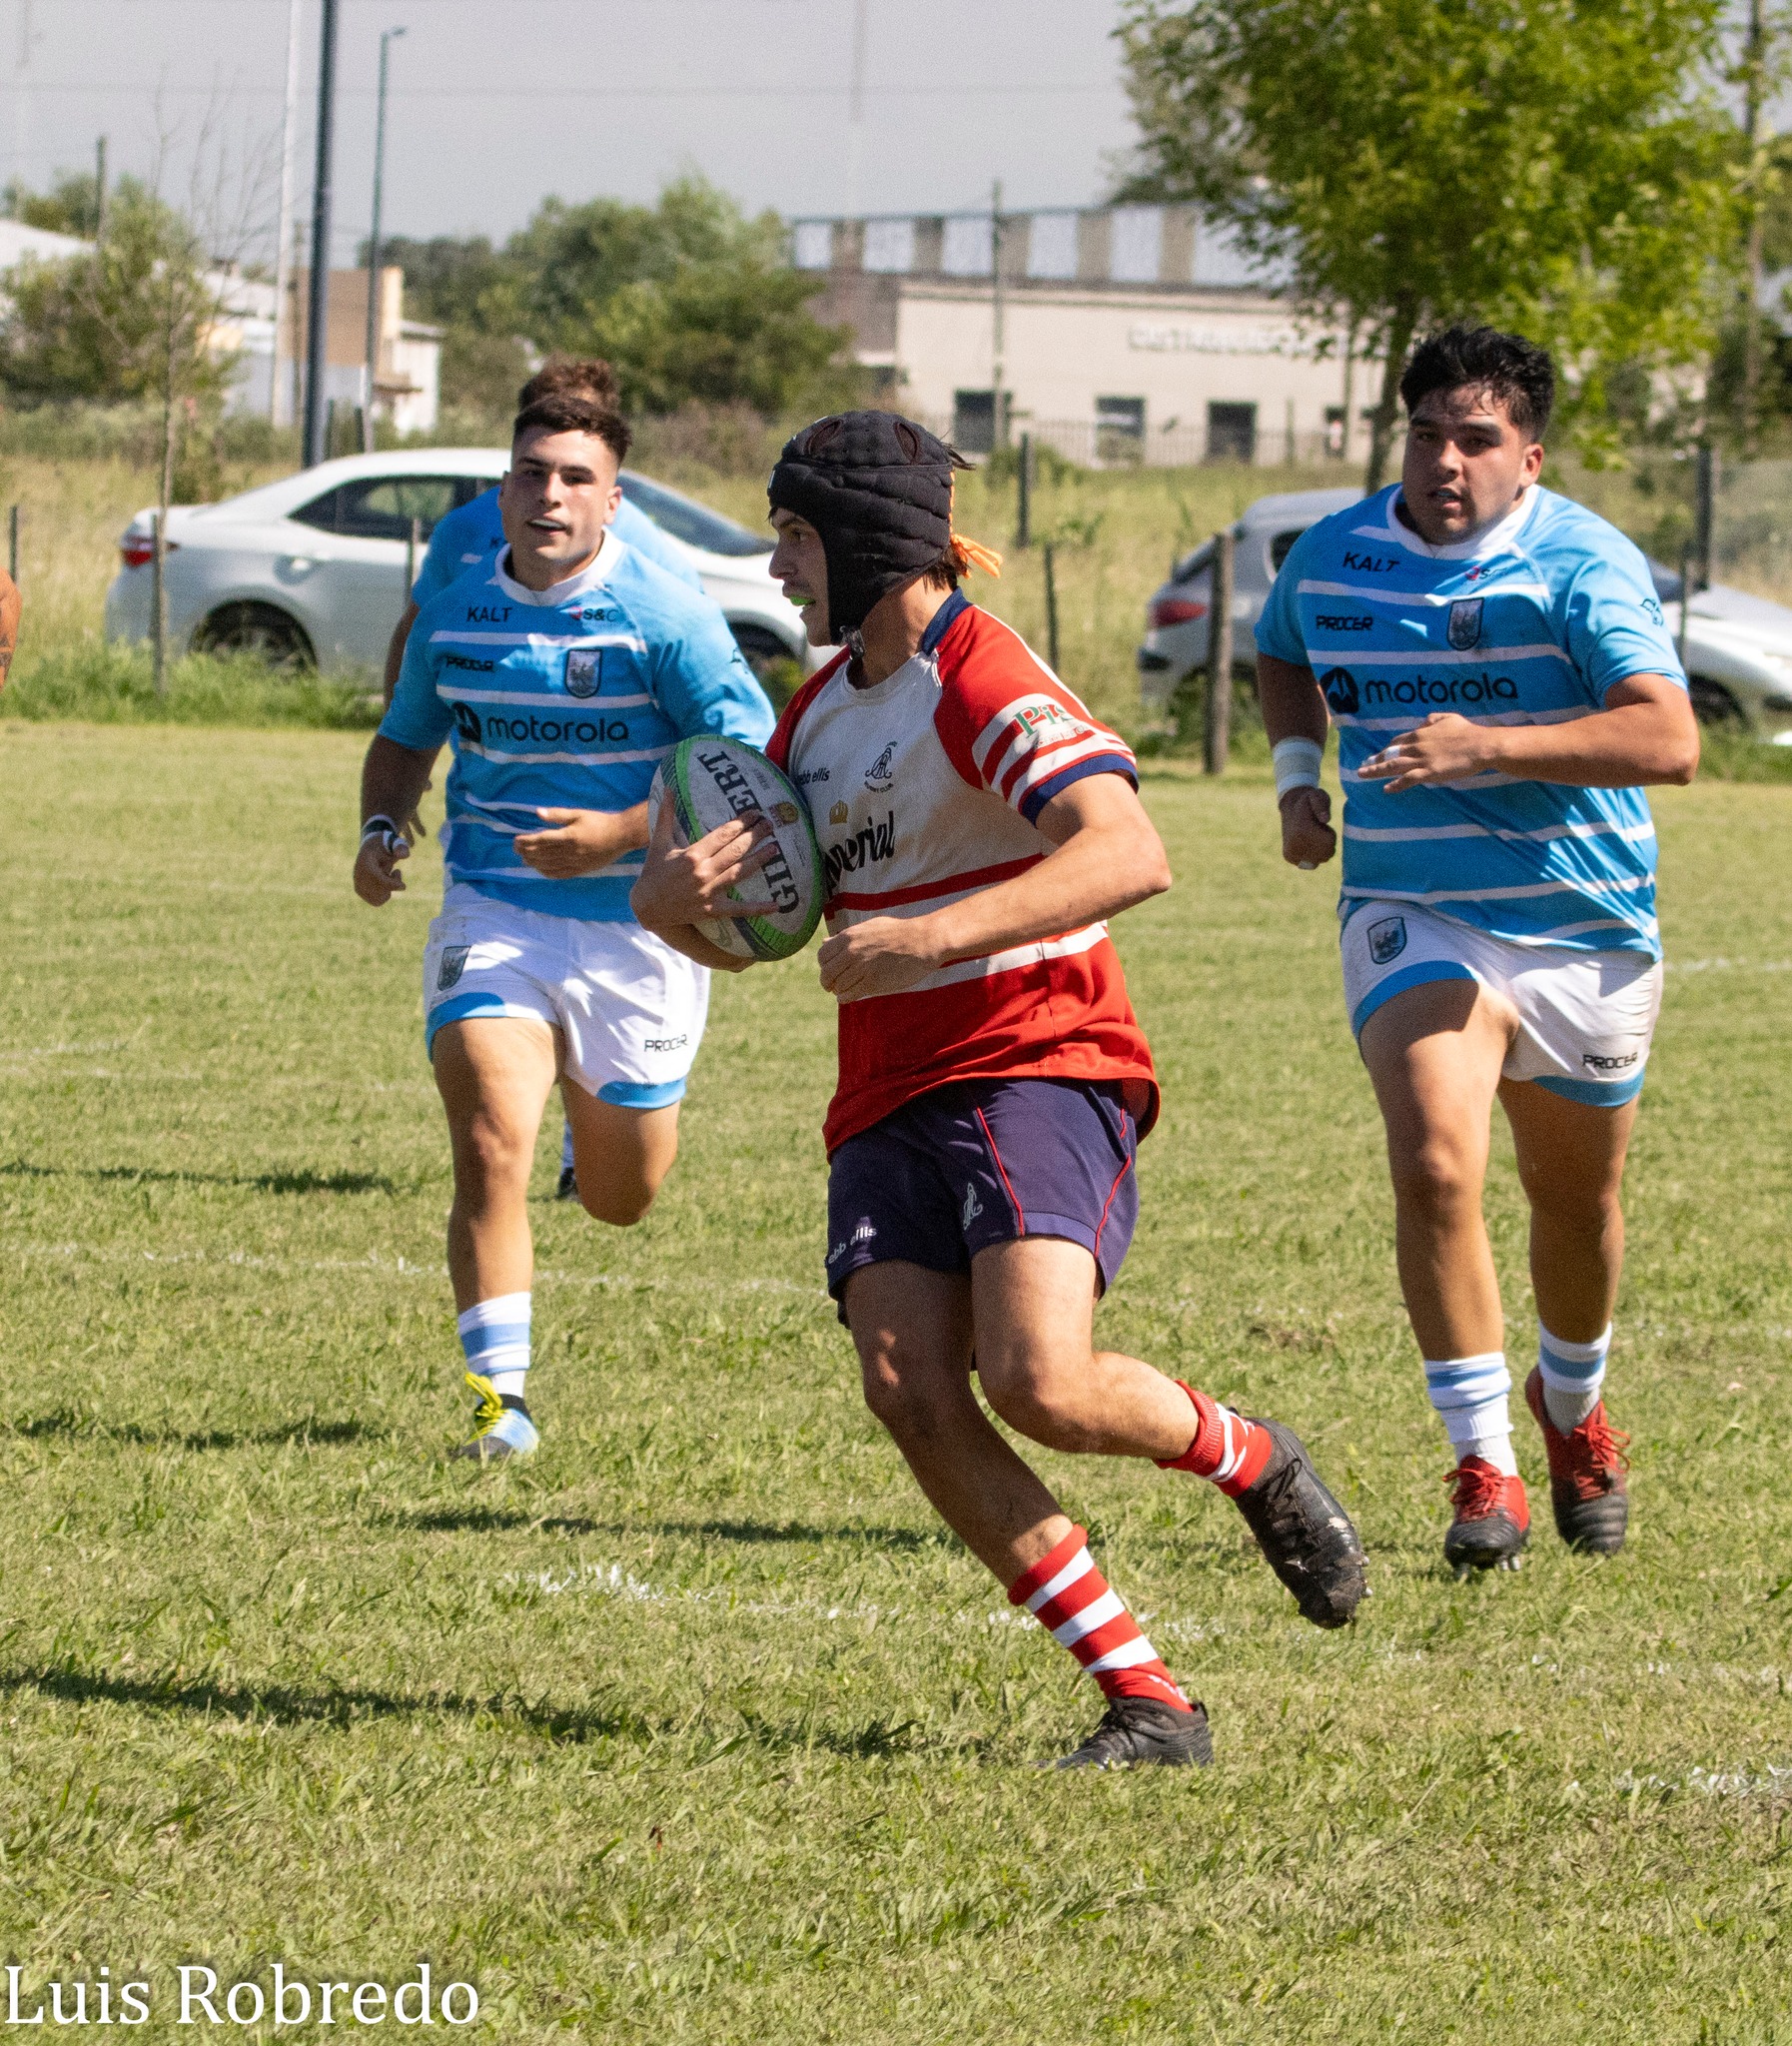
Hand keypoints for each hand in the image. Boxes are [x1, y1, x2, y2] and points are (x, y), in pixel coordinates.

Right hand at [353, 825, 409, 905]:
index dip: (391, 884)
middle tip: (396, 871)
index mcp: (365, 862)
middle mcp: (357, 874)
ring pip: (378, 899)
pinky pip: (376, 901)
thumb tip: (403, 855)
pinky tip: (384, 884)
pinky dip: (384, 895)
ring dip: (388, 891)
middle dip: (391, 886)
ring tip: (388, 876)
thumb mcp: (394, 843)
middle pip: (377, 892)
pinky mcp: (359, 891)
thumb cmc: (385, 846)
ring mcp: (357, 883)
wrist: (371, 849)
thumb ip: (401, 848)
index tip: (403, 886)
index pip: (376, 879)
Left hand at [514, 806, 639, 877]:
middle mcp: (570, 851)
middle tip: (516, 849)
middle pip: (542, 854)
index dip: (526, 841)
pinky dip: (547, 872)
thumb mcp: (578, 814)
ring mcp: (575, 862)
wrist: (620, 836)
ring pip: (549, 865)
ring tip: (524, 858)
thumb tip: (537, 812)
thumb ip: (557, 814)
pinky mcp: (580, 870)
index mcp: (569, 836)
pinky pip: (560, 874)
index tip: (516, 840)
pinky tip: (539, 869)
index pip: (541, 840)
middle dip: (526, 851)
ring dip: (534, 862)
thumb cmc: (599, 822)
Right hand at [630, 796, 779, 934]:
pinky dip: (758, 908)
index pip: (723, 835)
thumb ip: (666, 815)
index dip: (741, 823)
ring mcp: (709, 892)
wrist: (646, 908)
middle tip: (771, 825)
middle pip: (735, 850)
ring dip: (759, 860)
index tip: (755, 813)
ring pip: (740, 873)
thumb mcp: (659, 842)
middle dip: (755, 836)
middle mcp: (703, 872)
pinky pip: (738, 909)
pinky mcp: (711, 910)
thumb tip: (668, 788)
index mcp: (692, 854)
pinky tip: (777, 905)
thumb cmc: (653, 873)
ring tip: (775, 848)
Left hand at [816, 913, 941, 1001]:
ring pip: (838, 985)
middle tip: (832, 986)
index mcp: (849, 936)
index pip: (822, 956)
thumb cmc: (899, 932)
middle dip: (827, 982)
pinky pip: (850, 994)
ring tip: (844, 991)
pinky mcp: (873, 982)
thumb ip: (847, 936)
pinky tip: (849, 996)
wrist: (923, 941)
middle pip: (827, 973)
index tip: (830, 971)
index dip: (824, 965)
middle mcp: (852, 952)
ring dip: (839, 990)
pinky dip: (846, 998)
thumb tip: (825, 942)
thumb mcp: (870, 927)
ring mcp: (862, 968)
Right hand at [1279, 784, 1335, 868]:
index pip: (1329, 843)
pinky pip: (1312, 863)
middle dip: (1327, 842)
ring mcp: (1291, 852)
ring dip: (1321, 848)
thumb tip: (1325, 820)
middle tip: (1316, 830)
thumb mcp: (1317, 796)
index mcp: (1301, 831)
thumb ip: (1322, 805)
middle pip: (1326, 854)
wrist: (1290, 806)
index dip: (1329, 833)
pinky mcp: (1289, 857)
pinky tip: (1306, 842)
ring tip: (1312, 835)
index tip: (1321, 824)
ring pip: (1320, 860)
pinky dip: (1313, 854)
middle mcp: (1294, 845)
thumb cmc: (1308, 801)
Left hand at [1358, 713, 1495, 790]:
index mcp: (1420, 733)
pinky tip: (1386, 789)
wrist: (1481, 745)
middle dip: (1375, 760)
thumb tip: (1423, 723)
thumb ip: (1433, 719)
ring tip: (1362, 774)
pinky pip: (1408, 780)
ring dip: (1375, 770)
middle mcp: (1416, 746)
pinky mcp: (1429, 772)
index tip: (1378, 755)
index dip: (1387, 749)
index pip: (1397, 742)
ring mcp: (1421, 760)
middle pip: (1390, 754)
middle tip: (1363, 766)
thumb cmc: (1468, 732)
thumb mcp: (1449, 718)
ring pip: (1393, 766)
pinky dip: (1396, 785)